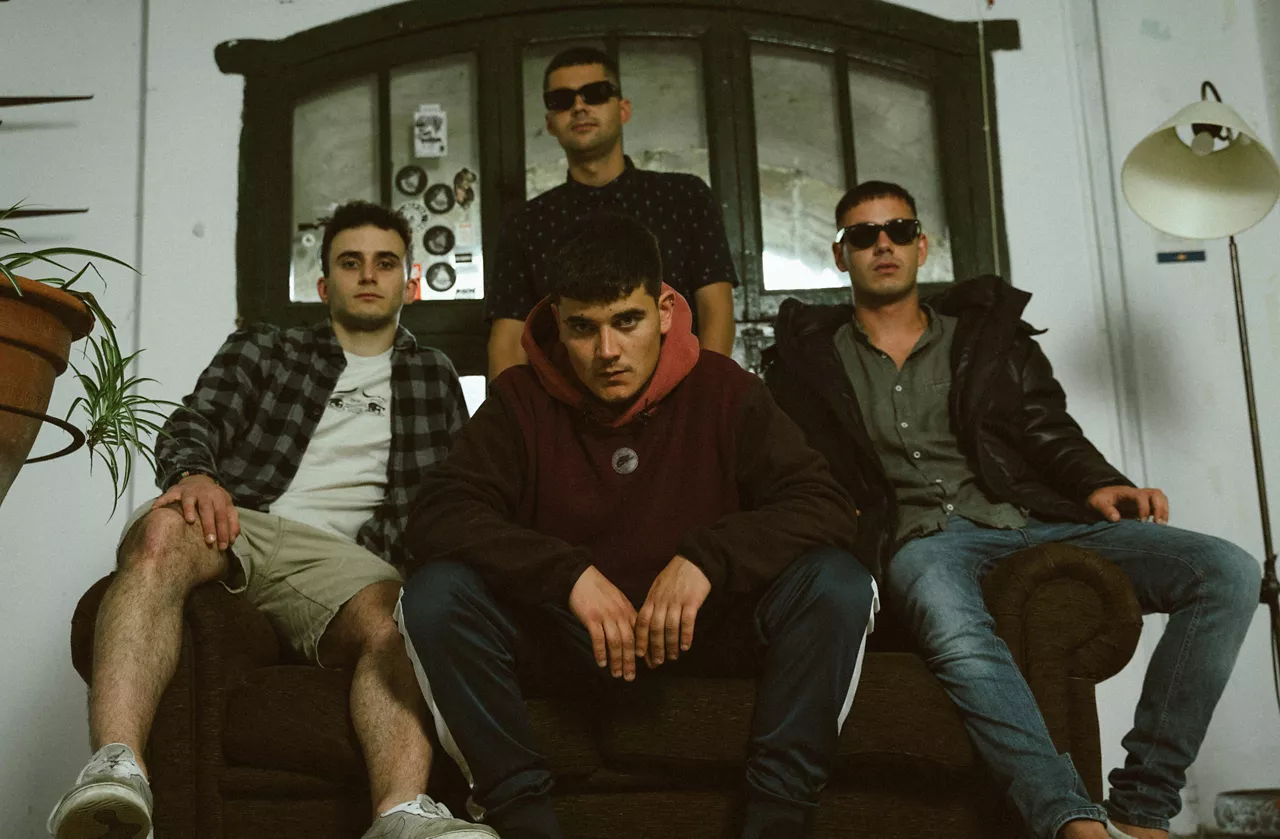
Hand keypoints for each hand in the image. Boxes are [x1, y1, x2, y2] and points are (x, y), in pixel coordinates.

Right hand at [151, 474, 239, 549]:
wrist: (199, 479)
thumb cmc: (214, 499)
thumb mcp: (227, 506)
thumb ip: (232, 521)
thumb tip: (232, 539)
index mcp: (219, 498)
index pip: (223, 516)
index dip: (224, 531)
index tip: (223, 547)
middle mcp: (204, 493)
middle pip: (208, 510)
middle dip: (209, 526)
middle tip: (210, 541)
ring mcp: (189, 491)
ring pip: (189, 501)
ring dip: (189, 510)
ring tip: (190, 521)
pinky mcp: (175, 491)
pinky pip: (167, 496)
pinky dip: (161, 501)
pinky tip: (155, 509)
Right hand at [568, 566, 637, 680]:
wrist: (581, 577)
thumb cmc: (599, 590)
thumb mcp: (618, 601)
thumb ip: (626, 616)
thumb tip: (631, 635)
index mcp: (628, 611)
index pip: (641, 634)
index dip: (646, 651)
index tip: (650, 665)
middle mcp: (620, 614)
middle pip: (630, 641)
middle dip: (631, 661)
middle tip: (631, 677)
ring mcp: (606, 616)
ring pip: (616, 642)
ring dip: (617, 660)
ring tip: (617, 674)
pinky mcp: (592, 618)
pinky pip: (598, 638)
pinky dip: (601, 652)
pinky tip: (601, 663)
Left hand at [635, 555, 710, 667]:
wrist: (694, 561)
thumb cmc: (675, 576)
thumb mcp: (658, 587)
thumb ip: (652, 604)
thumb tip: (645, 623)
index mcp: (652, 598)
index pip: (642, 621)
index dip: (640, 639)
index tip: (640, 654)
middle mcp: (662, 601)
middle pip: (655, 628)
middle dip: (655, 648)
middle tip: (657, 662)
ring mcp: (676, 601)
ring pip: (670, 627)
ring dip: (670, 645)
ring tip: (672, 657)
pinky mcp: (691, 601)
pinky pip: (687, 621)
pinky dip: (685, 635)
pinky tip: (685, 646)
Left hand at [1087, 485, 1168, 523]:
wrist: (1103, 497)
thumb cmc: (1101, 500)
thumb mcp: (1097, 503)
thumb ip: (1105, 509)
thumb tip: (1115, 518)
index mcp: (1127, 492)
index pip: (1141, 496)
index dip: (1144, 508)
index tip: (1142, 522)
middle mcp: (1139, 493)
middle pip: (1156, 494)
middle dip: (1160, 508)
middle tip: (1158, 524)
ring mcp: (1145, 499)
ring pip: (1161, 499)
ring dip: (1165, 512)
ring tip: (1162, 526)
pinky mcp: (1148, 506)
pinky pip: (1161, 507)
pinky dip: (1164, 515)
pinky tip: (1161, 528)